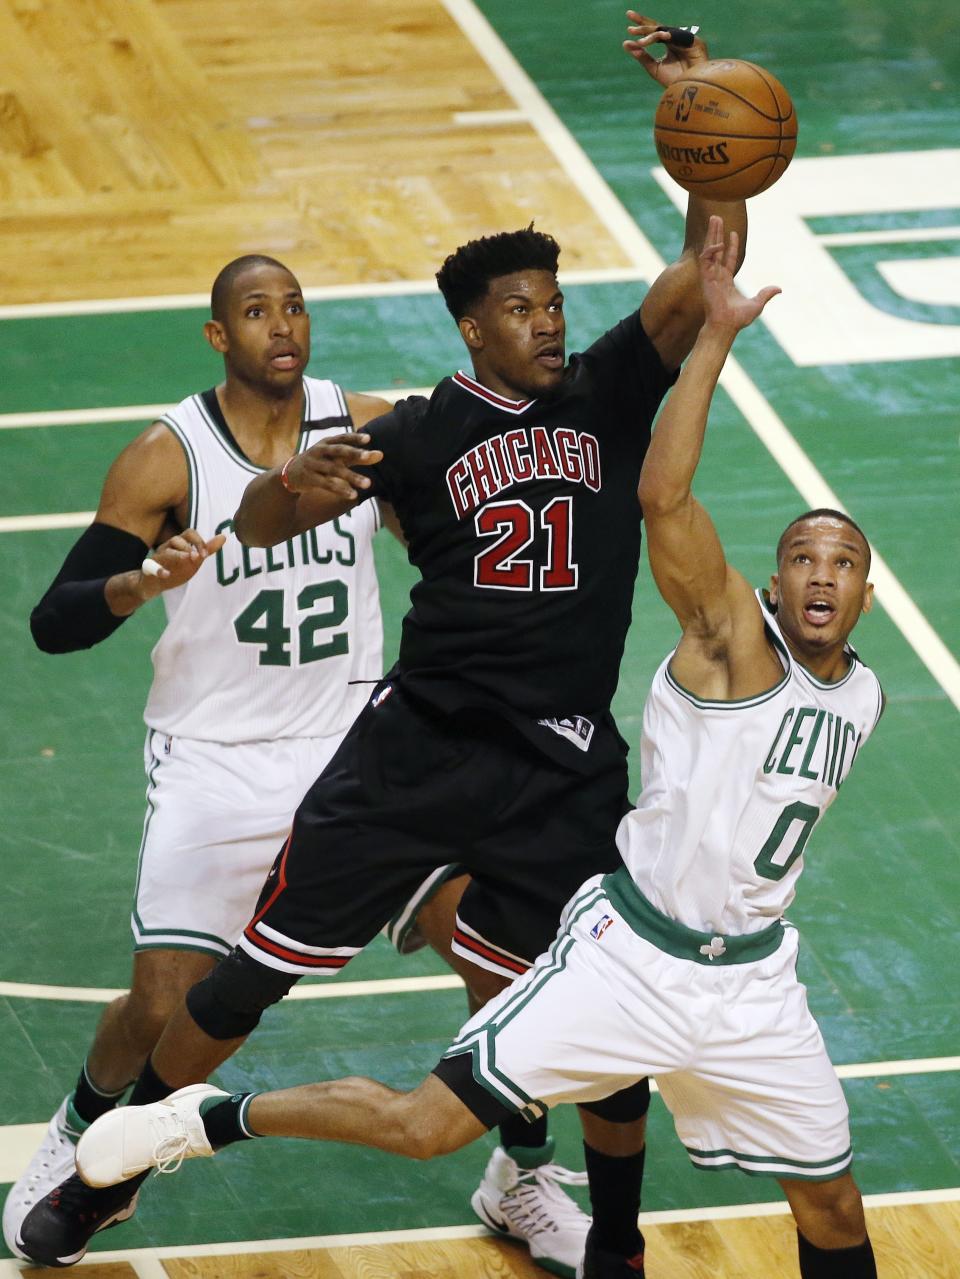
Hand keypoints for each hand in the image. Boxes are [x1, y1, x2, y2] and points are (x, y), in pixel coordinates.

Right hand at [136, 529, 226, 598]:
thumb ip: (207, 549)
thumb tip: (223, 536)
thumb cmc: (176, 567)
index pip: (190, 533)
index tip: (205, 555)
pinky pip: (152, 567)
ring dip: (177, 555)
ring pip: (166, 551)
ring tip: (188, 559)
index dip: (199, 542)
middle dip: (188, 547)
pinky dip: (159, 570)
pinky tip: (166, 574)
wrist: (155, 583)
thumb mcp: (193, 559)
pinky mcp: (150, 569)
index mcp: (180, 543)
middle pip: (177, 539)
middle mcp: (168, 547)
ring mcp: (159, 557)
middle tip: (198, 558)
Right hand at [280, 432, 383, 501]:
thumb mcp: (336, 457)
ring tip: (368, 484)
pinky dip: (341, 490)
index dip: (354, 437)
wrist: (290, 473)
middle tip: (370, 456)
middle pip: (339, 451)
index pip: (342, 438)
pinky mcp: (310, 478)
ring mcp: (314, 464)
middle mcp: (320, 451)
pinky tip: (353, 495)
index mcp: (327, 443)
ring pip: (335, 470)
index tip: (369, 439)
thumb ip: (357, 456)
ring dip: (352, 477)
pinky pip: (327, 484)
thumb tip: (381, 454)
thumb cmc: (320, 462)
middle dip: (355, 453)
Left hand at [623, 11, 708, 85]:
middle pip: (658, 25)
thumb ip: (642, 56)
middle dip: (644, 22)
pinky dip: (668, 36)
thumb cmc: (674, 81)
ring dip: (651, 34)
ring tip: (640, 41)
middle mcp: (676, 38)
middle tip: (629, 15)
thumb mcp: (654, 68)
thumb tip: (625, 43)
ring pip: (665, 31)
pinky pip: (677, 36)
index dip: (641, 27)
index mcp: (668, 42)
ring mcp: (685, 38)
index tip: (628, 28)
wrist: (689, 93)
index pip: (653, 31)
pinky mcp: (694, 41)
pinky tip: (659, 37)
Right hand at [698, 216, 779, 332]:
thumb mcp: (757, 304)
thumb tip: (779, 289)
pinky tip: (718, 243)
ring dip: (711, 234)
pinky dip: (711, 250)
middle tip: (716, 218)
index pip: (728, 259)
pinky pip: (706, 260)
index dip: (731, 246)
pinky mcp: (706, 279)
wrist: (726, 327)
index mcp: (726, 281)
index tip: (733, 233)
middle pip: (716, 250)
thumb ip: (765, 294)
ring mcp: (710, 276)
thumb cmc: (738, 320)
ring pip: (710, 250)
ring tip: (714, 218)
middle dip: (717, 234)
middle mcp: (717, 276)